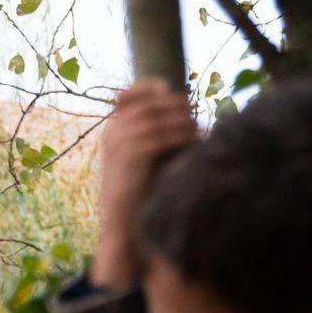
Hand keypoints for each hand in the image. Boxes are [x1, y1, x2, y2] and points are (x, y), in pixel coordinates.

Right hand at [92, 81, 196, 290]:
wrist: (121, 225)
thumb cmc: (137, 196)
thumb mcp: (140, 162)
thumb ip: (153, 138)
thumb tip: (184, 117)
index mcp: (113, 129)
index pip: (135, 94)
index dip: (155, 87)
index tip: (175, 92)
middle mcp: (113, 131)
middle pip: (152, 104)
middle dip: (177, 107)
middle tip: (196, 114)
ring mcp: (120, 142)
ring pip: (158, 118)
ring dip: (182, 121)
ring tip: (198, 129)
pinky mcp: (130, 155)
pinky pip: (160, 136)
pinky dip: (180, 136)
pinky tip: (194, 141)